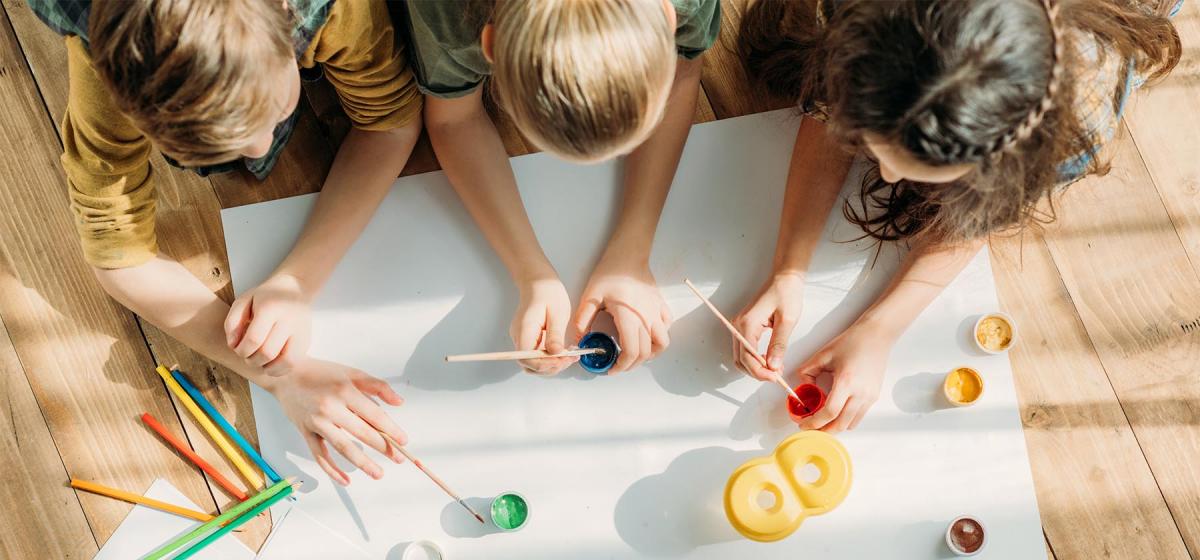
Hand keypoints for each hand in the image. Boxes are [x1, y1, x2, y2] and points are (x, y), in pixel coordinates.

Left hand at [225, 273, 311, 374]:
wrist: (295, 288)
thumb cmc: (265, 297)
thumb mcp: (243, 300)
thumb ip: (232, 321)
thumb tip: (233, 345)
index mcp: (271, 308)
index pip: (254, 339)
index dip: (242, 350)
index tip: (238, 348)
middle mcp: (289, 320)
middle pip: (268, 352)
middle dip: (252, 360)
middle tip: (248, 355)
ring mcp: (301, 331)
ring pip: (286, 361)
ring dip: (268, 368)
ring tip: (260, 362)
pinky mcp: (306, 340)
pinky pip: (294, 363)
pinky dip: (280, 369)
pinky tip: (271, 364)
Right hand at [265, 359, 406, 484]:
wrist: (285, 374)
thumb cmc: (322, 373)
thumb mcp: (352, 373)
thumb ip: (377, 386)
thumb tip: (399, 402)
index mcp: (345, 391)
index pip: (374, 415)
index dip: (391, 429)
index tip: (403, 440)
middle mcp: (331, 408)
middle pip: (362, 433)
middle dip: (383, 448)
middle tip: (398, 458)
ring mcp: (317, 422)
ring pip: (343, 447)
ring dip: (362, 463)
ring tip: (378, 473)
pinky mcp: (305, 432)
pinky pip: (320, 455)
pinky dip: (332, 470)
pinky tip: (346, 480)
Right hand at [511, 277, 575, 374]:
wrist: (539, 281)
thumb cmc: (547, 292)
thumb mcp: (557, 312)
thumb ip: (555, 334)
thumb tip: (556, 353)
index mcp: (524, 329)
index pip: (526, 358)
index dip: (544, 364)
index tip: (562, 360)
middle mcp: (520, 337)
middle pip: (529, 364)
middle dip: (550, 367)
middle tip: (570, 359)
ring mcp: (524, 339)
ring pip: (534, 363)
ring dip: (552, 365)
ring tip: (570, 357)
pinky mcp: (530, 340)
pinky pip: (538, 355)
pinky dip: (551, 359)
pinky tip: (565, 353)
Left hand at [572, 257, 671, 372]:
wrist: (628, 254)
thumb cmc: (609, 273)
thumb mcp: (591, 296)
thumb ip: (583, 320)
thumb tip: (578, 340)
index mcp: (629, 318)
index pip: (631, 352)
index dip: (622, 366)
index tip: (612, 369)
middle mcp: (647, 318)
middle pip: (646, 353)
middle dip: (633, 364)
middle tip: (619, 365)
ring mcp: (657, 312)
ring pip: (662, 343)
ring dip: (651, 354)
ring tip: (636, 354)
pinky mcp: (661, 305)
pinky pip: (666, 327)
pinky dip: (659, 336)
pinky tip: (647, 335)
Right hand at [732, 273, 804, 380]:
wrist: (784, 278)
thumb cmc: (786, 293)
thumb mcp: (787, 320)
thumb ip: (779, 344)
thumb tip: (773, 366)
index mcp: (747, 324)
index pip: (747, 357)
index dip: (760, 372)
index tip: (776, 378)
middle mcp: (738, 326)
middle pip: (741, 360)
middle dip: (757, 373)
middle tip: (777, 377)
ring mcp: (739, 327)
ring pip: (741, 357)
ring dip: (755, 368)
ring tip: (775, 370)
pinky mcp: (744, 327)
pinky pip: (745, 350)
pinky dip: (754, 360)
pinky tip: (769, 360)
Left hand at [794, 321, 895, 432]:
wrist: (876, 336)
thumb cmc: (852, 342)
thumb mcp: (824, 354)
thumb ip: (808, 371)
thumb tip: (802, 386)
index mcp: (846, 381)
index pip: (829, 412)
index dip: (814, 422)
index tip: (803, 424)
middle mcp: (861, 393)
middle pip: (840, 424)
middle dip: (823, 430)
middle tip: (811, 426)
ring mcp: (870, 396)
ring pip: (851, 424)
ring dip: (835, 426)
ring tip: (823, 419)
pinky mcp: (874, 397)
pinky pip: (859, 416)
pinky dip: (846, 418)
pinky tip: (837, 410)